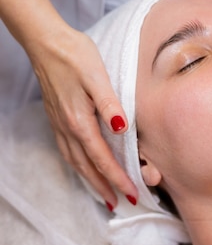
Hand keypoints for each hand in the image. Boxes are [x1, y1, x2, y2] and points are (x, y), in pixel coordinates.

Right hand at [29, 26, 137, 209]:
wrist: (46, 41)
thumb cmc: (75, 55)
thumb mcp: (97, 76)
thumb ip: (110, 103)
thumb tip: (122, 129)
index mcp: (80, 121)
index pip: (102, 158)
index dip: (117, 178)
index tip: (131, 194)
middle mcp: (67, 127)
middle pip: (87, 166)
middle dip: (104, 187)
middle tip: (119, 203)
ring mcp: (59, 123)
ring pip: (75, 161)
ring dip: (91, 180)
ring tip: (104, 193)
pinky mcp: (57, 117)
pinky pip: (68, 150)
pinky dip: (79, 165)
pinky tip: (84, 165)